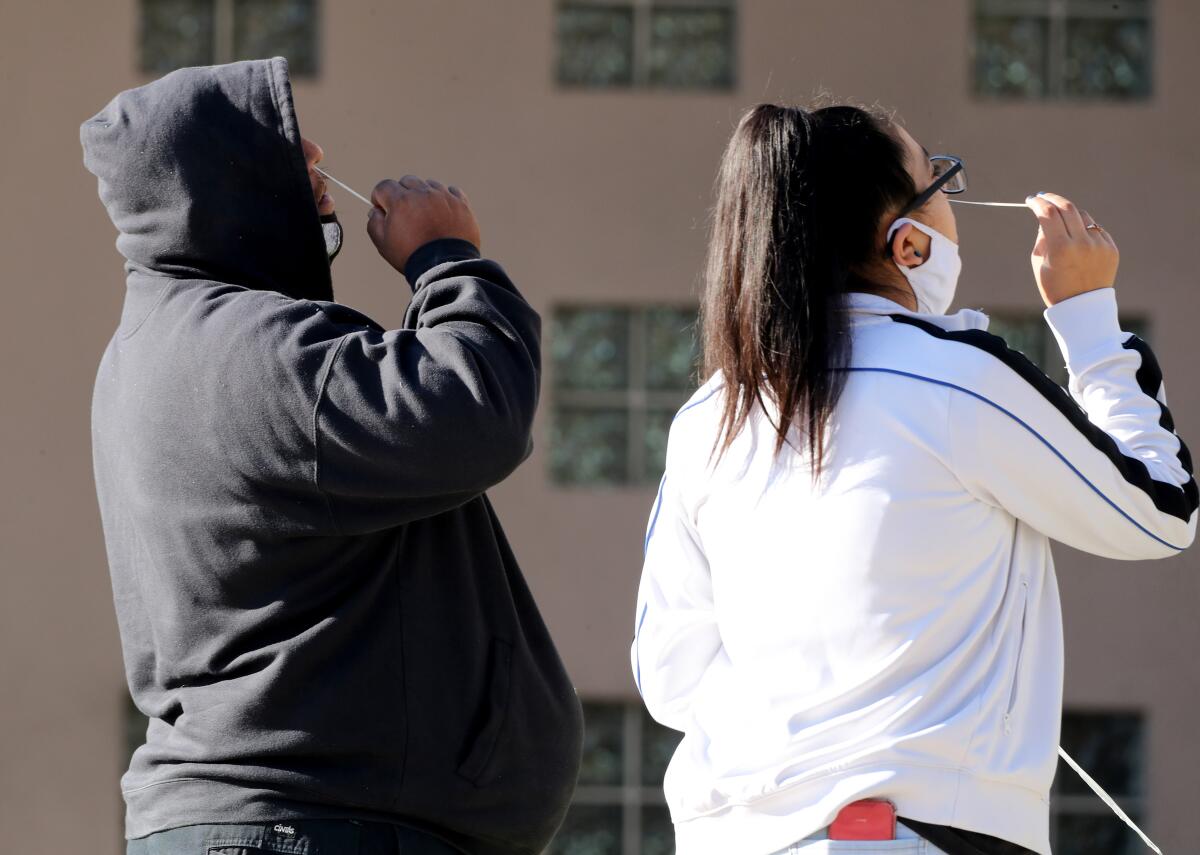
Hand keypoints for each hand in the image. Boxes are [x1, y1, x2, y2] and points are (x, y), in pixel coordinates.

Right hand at [367, 176, 480, 273]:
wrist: (446, 267)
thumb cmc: (411, 256)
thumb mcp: (383, 244)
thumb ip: (374, 223)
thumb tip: (375, 210)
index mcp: (401, 201)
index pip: (384, 186)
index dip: (380, 197)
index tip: (383, 208)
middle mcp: (423, 193)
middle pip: (407, 181)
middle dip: (402, 194)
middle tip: (405, 213)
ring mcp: (444, 197)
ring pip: (429, 185)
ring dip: (424, 195)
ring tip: (425, 215)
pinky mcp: (461, 204)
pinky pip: (451, 191)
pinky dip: (445, 198)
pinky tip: (442, 213)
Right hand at [1025, 192, 1117, 306]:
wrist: (1082, 308)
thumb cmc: (1054, 286)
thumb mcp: (1039, 263)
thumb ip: (1042, 237)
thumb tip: (1045, 217)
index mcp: (1060, 249)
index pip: (1048, 214)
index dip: (1038, 203)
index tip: (1032, 200)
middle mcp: (1082, 244)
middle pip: (1067, 208)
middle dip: (1053, 199)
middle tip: (1044, 197)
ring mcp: (1100, 245)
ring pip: (1083, 216)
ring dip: (1069, 215)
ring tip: (1061, 223)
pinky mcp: (1111, 248)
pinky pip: (1096, 229)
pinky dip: (1084, 229)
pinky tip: (1077, 241)